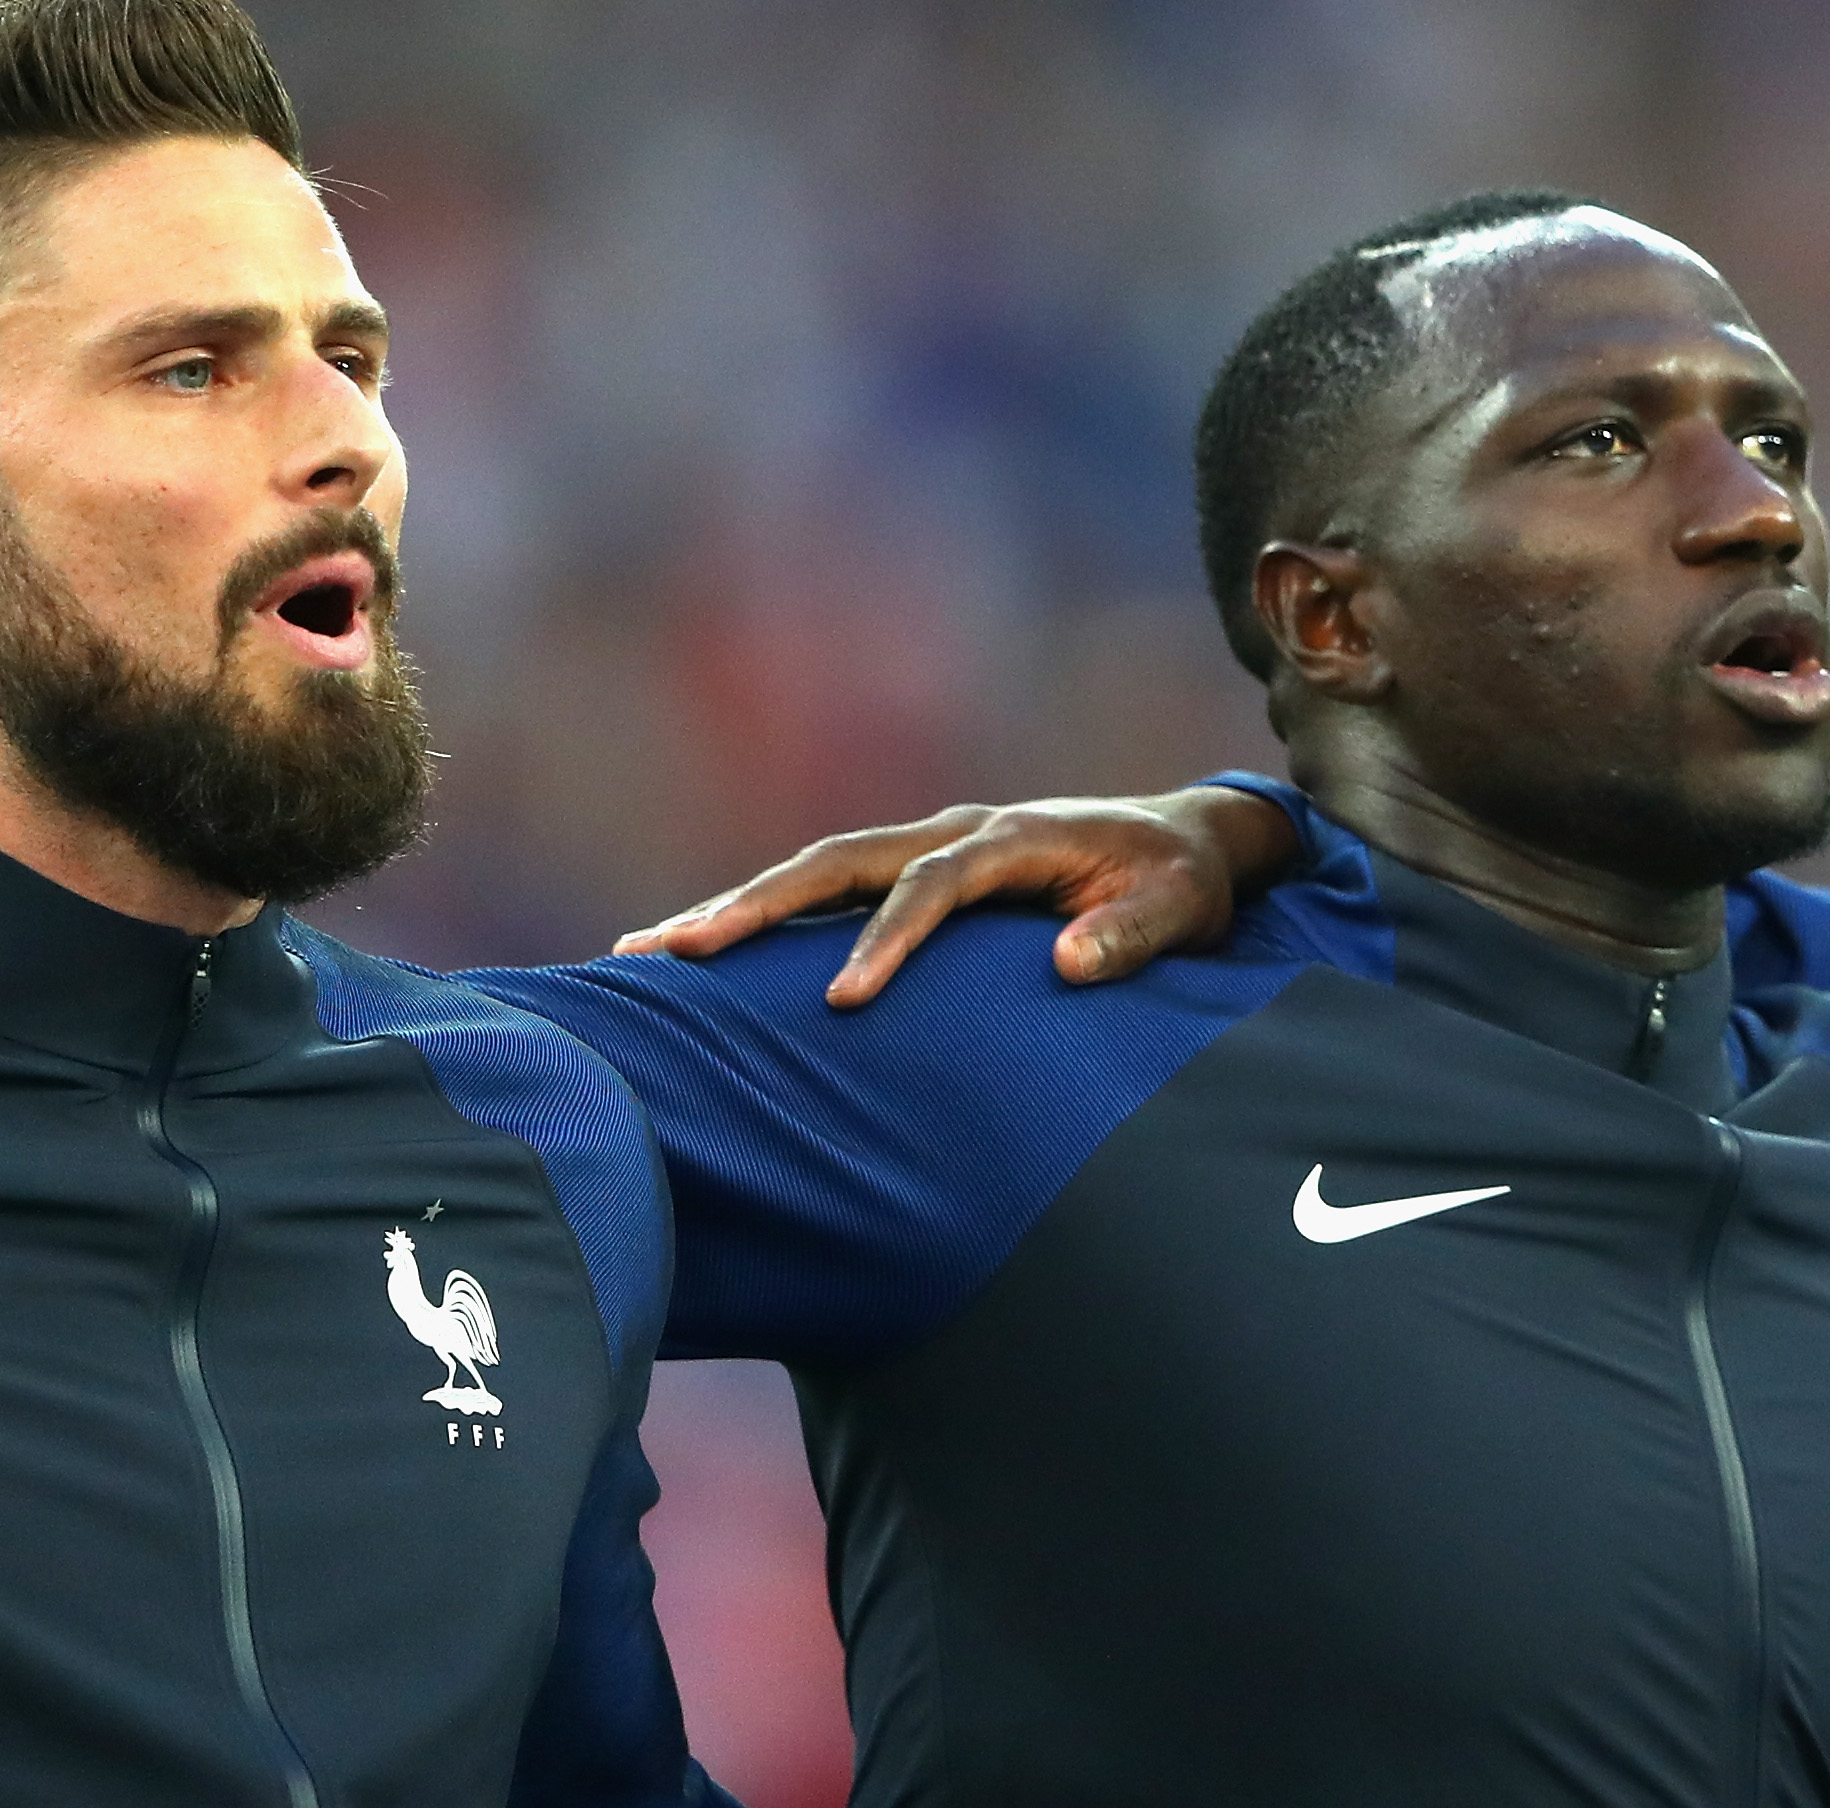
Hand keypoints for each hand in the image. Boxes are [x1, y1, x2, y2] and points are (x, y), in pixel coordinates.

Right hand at [610, 786, 1300, 1004]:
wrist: (1181, 840)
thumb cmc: (1177, 880)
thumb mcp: (1179, 907)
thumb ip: (1135, 934)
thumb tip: (1072, 964)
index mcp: (1015, 837)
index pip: (935, 883)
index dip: (890, 937)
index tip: (846, 999)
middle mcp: (956, 830)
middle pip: (839, 860)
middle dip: (756, 904)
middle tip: (672, 949)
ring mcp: (928, 845)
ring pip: (817, 870)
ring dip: (738, 905)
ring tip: (648, 949)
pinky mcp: (915, 869)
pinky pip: (829, 890)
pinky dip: (767, 914)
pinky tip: (703, 952)